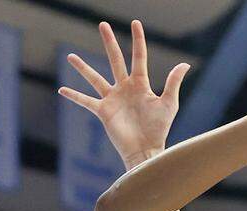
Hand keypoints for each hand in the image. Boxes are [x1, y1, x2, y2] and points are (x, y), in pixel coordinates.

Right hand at [59, 20, 190, 168]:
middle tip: (102, 24)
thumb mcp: (168, 104)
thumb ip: (172, 83)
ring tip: (70, 56)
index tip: (135, 23)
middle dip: (109, 42)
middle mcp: (125, 88)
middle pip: (115, 60)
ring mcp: (113, 99)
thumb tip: (184, 64)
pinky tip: (61, 90)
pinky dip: (74, 96)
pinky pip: (86, 101)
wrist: (146, 150)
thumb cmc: (159, 129)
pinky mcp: (103, 112)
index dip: (138, 40)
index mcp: (141, 84)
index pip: (138, 57)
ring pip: (95, 78)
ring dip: (83, 68)